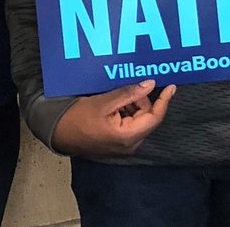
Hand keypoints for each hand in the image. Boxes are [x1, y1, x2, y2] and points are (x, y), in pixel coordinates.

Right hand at [52, 81, 175, 157]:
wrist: (58, 132)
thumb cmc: (78, 118)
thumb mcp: (103, 102)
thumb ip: (128, 93)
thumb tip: (150, 84)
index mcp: (128, 136)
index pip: (154, 117)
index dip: (164, 101)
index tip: (171, 86)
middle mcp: (130, 144)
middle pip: (146, 117)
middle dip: (141, 100)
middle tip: (128, 85)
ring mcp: (123, 144)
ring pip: (137, 119)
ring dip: (132, 104)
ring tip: (117, 93)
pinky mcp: (117, 141)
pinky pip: (129, 123)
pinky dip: (125, 110)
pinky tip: (114, 102)